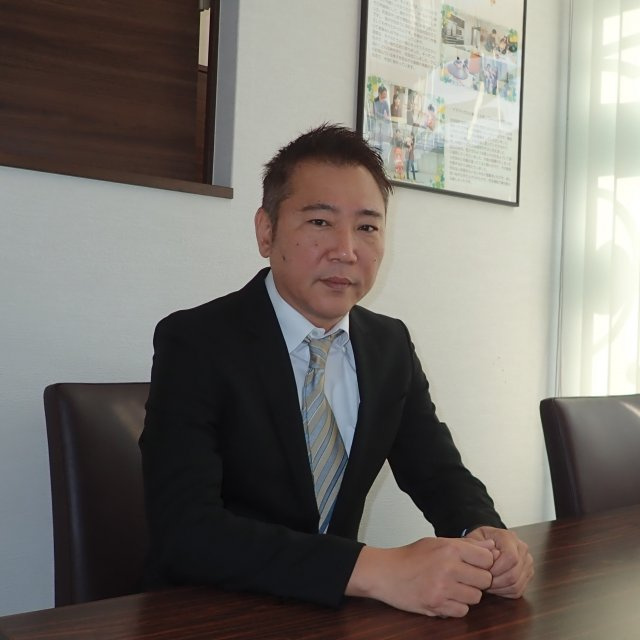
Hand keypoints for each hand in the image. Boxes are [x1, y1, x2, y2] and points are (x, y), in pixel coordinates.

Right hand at [346, 537, 495, 617]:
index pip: (486, 558)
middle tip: (463, 577)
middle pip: (485, 579)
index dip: (482, 562)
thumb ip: (466, 545)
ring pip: (476, 597)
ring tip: (452, 587)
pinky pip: (462, 611)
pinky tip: (444, 597)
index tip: (473, 564)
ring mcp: (443, 588)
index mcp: (449, 548)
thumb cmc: (410, 556)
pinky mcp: (437, 605)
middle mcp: (448, 567)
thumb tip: (492, 546)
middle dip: (477, 580)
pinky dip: (456, 606)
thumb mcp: (437, 543)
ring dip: (467, 594)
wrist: (386, 572)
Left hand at [464, 527, 532, 597]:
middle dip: (496, 581)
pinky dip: (504, 592)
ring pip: (517, 585)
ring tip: (486, 584)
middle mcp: (522, 549)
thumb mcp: (473, 538)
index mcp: (509, 537)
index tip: (483, 571)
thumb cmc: (480, 540)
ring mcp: (527, 563)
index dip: (497, 568)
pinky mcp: (527, 575)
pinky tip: (493, 587)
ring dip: (499, 589)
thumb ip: (476, 545)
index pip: (511, 557)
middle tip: (482, 582)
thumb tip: (489, 555)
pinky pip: (518, 590)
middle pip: (514, 574)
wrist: (488, 541)